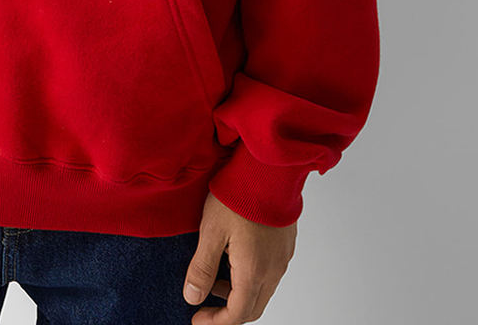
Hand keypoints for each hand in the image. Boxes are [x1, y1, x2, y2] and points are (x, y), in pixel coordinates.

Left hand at [182, 191, 296, 322]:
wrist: (268, 168)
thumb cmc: (238, 195)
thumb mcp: (210, 231)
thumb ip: (201, 267)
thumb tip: (192, 298)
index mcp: (253, 271)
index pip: (238, 314)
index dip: (216, 322)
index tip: (196, 318)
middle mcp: (273, 270)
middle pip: (252, 307)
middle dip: (227, 311)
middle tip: (203, 300)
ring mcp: (282, 257)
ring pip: (262, 290)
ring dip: (238, 292)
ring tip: (213, 274)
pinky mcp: (285, 244)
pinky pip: (269, 272)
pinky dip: (250, 276)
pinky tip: (232, 255)